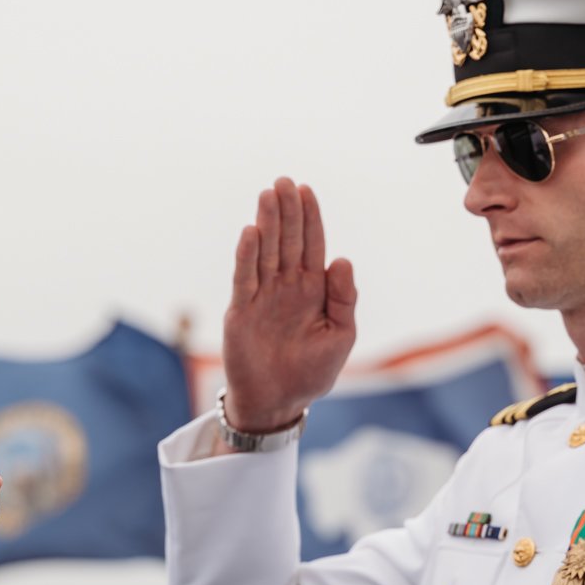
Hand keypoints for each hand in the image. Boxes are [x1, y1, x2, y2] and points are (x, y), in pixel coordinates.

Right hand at [222, 177, 356, 432]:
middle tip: (284, 181)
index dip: (310, 218)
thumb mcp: (340, 336)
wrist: (278, 402)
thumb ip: (343, 298)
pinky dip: (247, 256)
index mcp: (313, 290)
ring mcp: (262, 297)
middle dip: (287, 211)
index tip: (307, 191)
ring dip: (266, 224)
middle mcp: (286, 287)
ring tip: (268, 195)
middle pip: (287, 241)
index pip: (311, 245)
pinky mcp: (241, 311)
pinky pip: (244, 278)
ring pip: (265, 252)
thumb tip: (342, 259)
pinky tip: (250, 233)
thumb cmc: (311, 372)